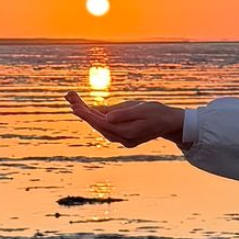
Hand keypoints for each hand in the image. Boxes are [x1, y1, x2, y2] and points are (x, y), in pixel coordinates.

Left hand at [65, 92, 185, 148]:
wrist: (168, 122)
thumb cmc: (157, 113)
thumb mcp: (141, 110)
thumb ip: (124, 114)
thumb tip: (106, 117)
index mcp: (127, 133)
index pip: (102, 123)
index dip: (88, 115)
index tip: (75, 107)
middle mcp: (122, 139)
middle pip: (98, 125)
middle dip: (84, 112)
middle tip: (70, 99)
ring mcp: (122, 139)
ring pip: (100, 126)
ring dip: (87, 114)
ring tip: (74, 101)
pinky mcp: (122, 135)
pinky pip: (105, 126)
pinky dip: (95, 116)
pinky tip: (87, 109)